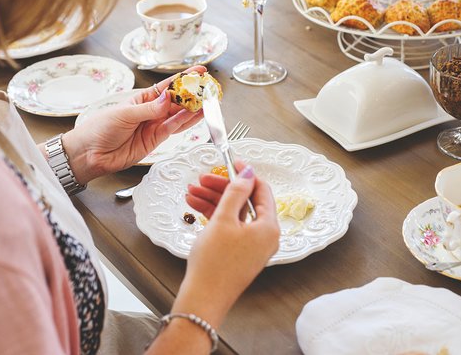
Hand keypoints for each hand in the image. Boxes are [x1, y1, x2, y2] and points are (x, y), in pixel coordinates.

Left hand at [60, 66, 205, 183]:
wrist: (90, 154)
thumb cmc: (100, 129)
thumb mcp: (124, 114)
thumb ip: (149, 108)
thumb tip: (168, 98)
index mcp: (141, 99)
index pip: (166, 86)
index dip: (183, 78)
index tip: (199, 71)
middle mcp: (150, 112)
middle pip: (176, 101)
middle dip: (193, 95)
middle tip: (208, 89)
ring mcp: (153, 126)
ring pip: (178, 115)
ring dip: (194, 109)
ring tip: (209, 102)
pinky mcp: (155, 141)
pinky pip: (173, 129)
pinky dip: (186, 123)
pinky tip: (197, 115)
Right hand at [172, 163, 280, 327]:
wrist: (203, 298)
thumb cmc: (214, 263)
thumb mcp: (224, 220)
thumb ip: (235, 193)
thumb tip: (248, 173)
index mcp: (268, 227)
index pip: (262, 191)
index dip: (245, 174)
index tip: (231, 162)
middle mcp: (264, 237)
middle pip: (245, 201)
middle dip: (223, 188)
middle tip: (203, 178)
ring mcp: (252, 247)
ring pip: (234, 214)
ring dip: (214, 200)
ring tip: (192, 191)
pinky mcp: (239, 254)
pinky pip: (229, 228)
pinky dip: (214, 216)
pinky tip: (195, 206)